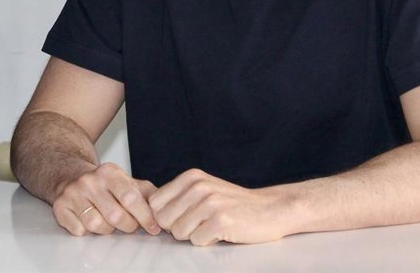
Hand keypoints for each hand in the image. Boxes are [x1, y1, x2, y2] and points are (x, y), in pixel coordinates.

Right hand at [51, 161, 159, 235]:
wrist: (70, 175)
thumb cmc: (104, 183)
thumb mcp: (126, 181)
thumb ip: (147, 192)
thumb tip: (165, 207)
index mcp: (109, 172)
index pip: (131, 197)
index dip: (145, 216)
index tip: (153, 228)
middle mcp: (90, 181)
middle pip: (115, 216)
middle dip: (128, 226)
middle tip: (130, 225)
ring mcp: (73, 193)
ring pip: (96, 225)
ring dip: (107, 229)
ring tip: (108, 221)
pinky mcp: (60, 206)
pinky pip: (78, 230)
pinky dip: (86, 230)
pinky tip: (89, 220)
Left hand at [149, 169, 288, 245]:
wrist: (270, 209)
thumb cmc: (234, 203)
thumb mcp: (203, 189)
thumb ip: (178, 196)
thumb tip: (148, 210)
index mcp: (191, 177)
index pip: (155, 203)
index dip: (165, 216)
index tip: (181, 218)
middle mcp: (198, 187)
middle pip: (164, 220)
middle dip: (178, 227)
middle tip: (199, 223)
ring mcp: (209, 203)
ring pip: (179, 233)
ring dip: (195, 235)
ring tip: (212, 226)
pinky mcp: (221, 221)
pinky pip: (197, 241)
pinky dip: (209, 241)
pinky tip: (222, 231)